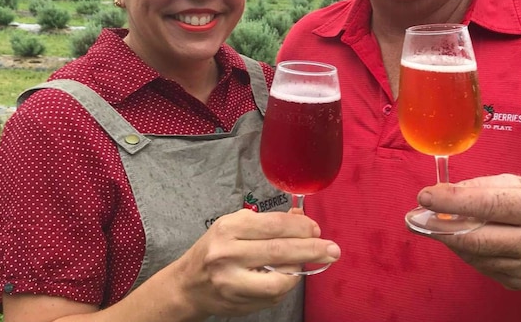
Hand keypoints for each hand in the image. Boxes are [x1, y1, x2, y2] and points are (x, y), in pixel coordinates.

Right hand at [169, 209, 339, 317]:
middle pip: (280, 251)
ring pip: (279, 280)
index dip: (301, 227)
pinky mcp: (238, 302)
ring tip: (305, 263)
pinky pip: (273, 296)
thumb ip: (267, 222)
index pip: (274, 225)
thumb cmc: (214, 249)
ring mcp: (232, 281)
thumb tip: (300, 217)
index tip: (316, 230)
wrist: (187, 285)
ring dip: (299, 271)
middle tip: (332, 250)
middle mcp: (228, 254)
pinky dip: (285, 285)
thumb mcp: (235, 226)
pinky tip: (286, 277)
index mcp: (229, 228)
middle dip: (312, 250)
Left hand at [414, 174, 520, 289]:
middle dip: (441, 227)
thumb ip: (485, 186)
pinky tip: (464, 240)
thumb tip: (447, 192)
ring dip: (451, 240)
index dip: (452, 201)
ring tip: (439, 225)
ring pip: (475, 255)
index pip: (488, 205)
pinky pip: (482, 268)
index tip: (425, 196)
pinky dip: (467, 252)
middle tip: (417, 217)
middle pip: (477, 237)